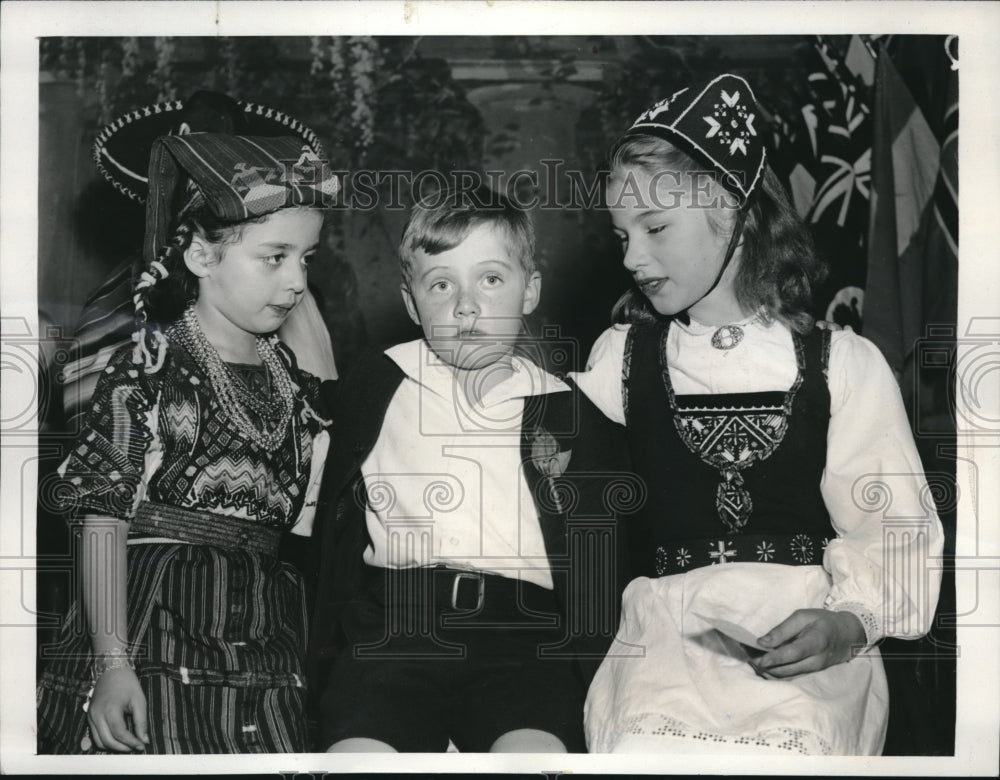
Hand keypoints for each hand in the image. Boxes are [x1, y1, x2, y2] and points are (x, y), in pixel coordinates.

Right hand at [87, 667, 148, 751]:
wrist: (111, 670)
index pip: (120, 733)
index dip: (131, 742)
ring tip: (127, 745)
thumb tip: (144, 740)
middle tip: (135, 747)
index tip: (142, 746)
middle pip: (107, 741)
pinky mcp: (89, 717)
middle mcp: (97, 715)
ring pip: (99, 741)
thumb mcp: (139, 700)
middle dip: (122, 747)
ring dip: (113, 746)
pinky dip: (106, 740)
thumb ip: (141, 721)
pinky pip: (95, 735)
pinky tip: (118, 739)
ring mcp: (91, 716)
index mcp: (110, 709)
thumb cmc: (127, 683)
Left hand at [750, 609, 865, 678]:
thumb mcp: (803, 616)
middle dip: (765, 666)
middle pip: (787, 669)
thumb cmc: (822, 621)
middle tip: (746, 656)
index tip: (757, 659)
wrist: (847, 635)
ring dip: (767, 671)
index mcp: (815, 642)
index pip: (793, 653)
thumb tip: (762, 642)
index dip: (774, 658)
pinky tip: (763, 664)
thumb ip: (783, 629)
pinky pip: (790, 676)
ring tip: (751, 659)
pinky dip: (775, 672)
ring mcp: (814, 670)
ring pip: (786, 676)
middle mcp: (816, 661)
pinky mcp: (810, 673)